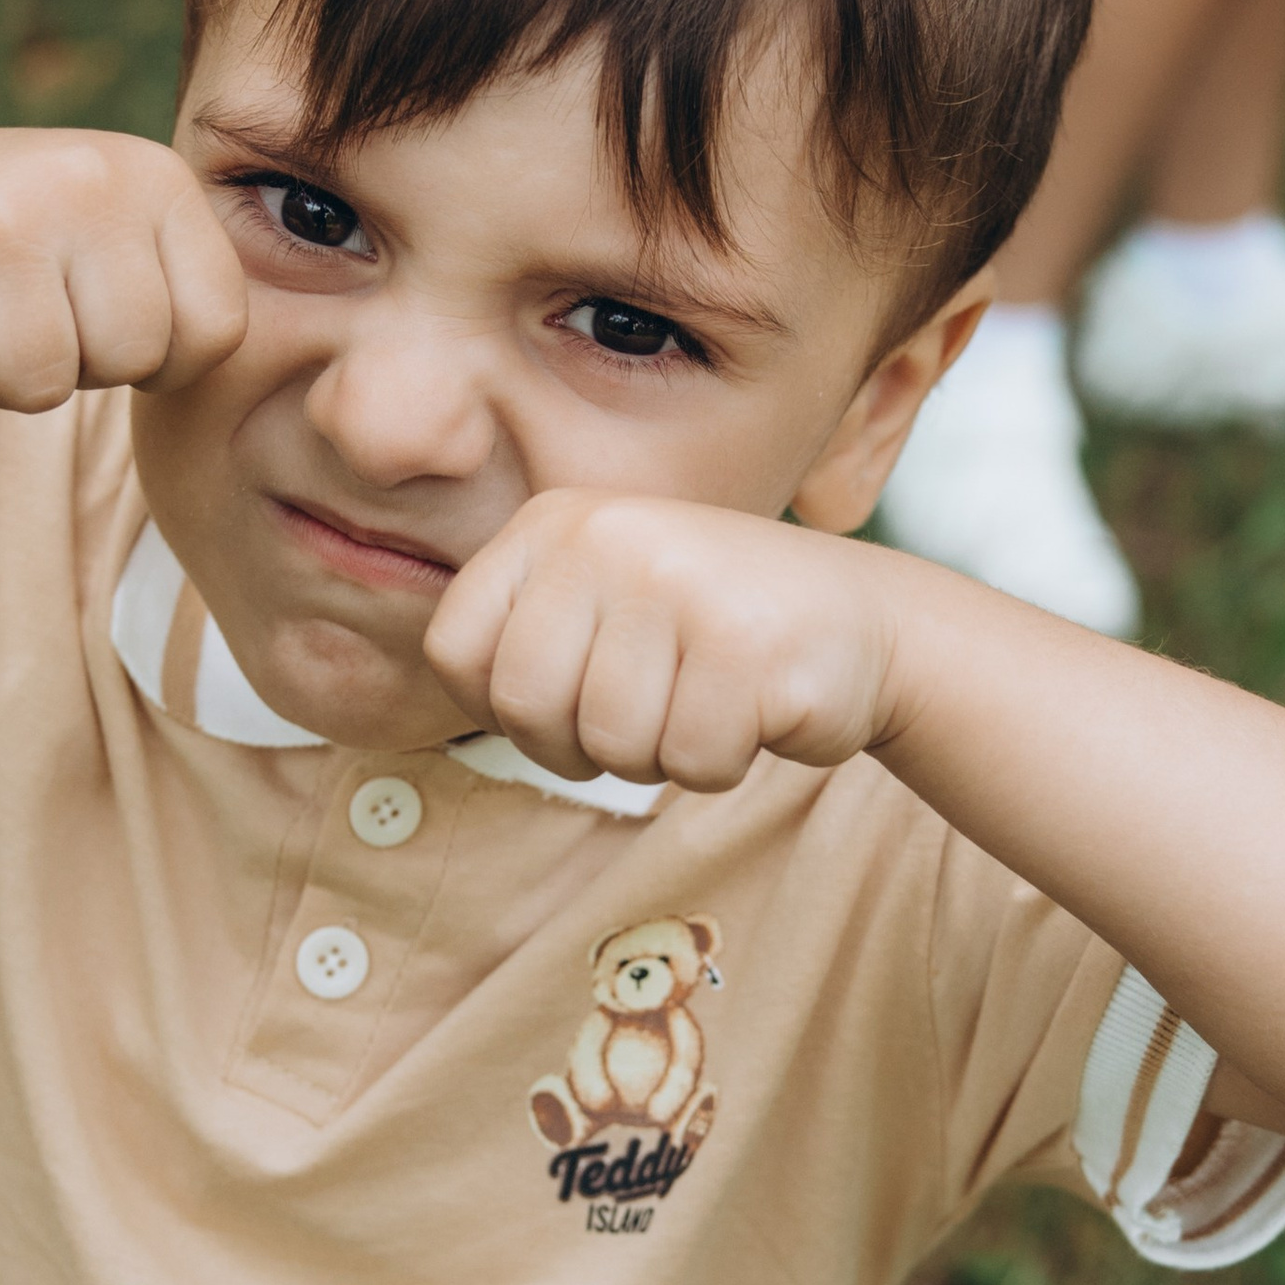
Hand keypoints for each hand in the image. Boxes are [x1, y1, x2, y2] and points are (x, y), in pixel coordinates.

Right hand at [0, 125, 248, 420]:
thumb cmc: (21, 243)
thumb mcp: (119, 231)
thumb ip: (189, 290)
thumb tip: (287, 399)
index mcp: (151, 177)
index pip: (214, 332)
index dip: (161, 353)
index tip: (104, 311)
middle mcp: (80, 183)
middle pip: (127, 363)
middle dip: (76, 364)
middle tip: (25, 302)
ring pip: (37, 390)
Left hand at [423, 497, 903, 789]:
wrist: (863, 624)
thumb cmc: (708, 637)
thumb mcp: (597, 606)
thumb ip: (516, 637)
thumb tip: (420, 680)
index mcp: (552, 522)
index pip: (456, 654)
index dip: (510, 707)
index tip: (577, 689)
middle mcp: (607, 533)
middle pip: (525, 708)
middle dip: (586, 741)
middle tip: (657, 701)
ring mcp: (678, 580)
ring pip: (610, 743)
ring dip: (663, 751)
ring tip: (711, 692)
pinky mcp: (748, 642)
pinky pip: (690, 761)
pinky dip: (724, 759)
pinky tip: (759, 701)